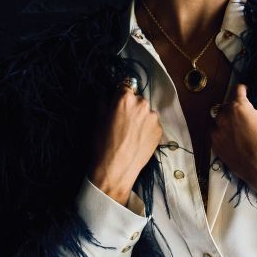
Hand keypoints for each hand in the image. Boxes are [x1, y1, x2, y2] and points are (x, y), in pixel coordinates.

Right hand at [85, 84, 163, 204]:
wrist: (116, 170)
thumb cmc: (103, 145)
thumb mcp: (98, 120)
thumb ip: (104, 102)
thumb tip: (106, 95)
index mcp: (126, 98)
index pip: (125, 86)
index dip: (120, 95)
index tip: (117, 104)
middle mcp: (143, 104)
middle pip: (137, 99)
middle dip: (131, 107)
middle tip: (122, 122)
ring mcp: (153, 118)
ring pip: (146, 112)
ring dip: (140, 118)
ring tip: (130, 133)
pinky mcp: (159, 130)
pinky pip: (152, 124)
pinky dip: (146, 129)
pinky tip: (137, 140)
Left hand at [208, 74, 256, 194]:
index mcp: (238, 106)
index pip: (238, 90)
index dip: (245, 92)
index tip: (249, 96)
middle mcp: (224, 116)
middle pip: (228, 104)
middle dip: (237, 107)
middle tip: (249, 119)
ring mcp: (217, 132)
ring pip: (220, 118)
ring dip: (228, 120)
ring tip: (242, 131)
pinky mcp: (214, 145)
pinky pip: (216, 133)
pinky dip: (223, 133)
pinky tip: (236, 140)